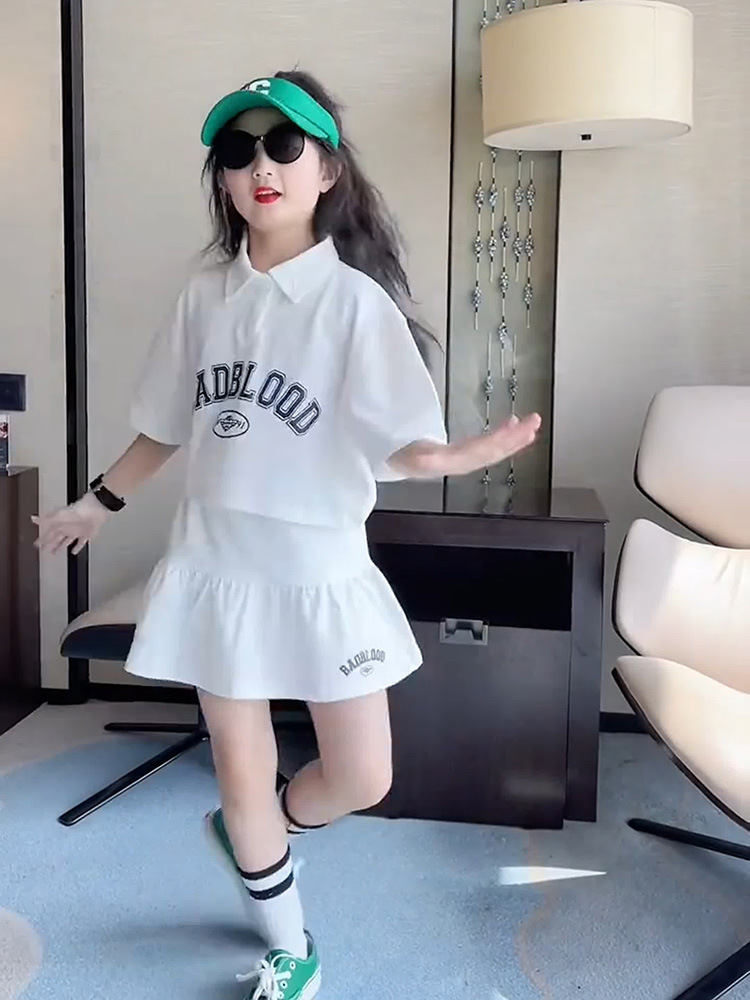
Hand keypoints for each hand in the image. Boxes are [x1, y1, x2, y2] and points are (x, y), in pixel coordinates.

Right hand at [31, 492, 108, 554]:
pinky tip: (74, 552)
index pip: (48, 533)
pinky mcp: (86, 534)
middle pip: (56, 538)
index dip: (42, 539)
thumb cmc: (78, 510)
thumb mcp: (59, 516)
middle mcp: (68, 527)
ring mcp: (77, 531)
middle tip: (43, 550)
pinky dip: (77, 547)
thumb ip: (46, 519)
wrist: (96, 509)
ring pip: (66, 541)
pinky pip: (80, 543)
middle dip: (49, 544)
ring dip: (60, 547)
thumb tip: (33, 519)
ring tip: (54, 552)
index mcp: (60, 523)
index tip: (36, 544)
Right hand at [390, 412, 541, 478]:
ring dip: (512, 439)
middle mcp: (454, 463)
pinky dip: (500, 436)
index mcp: (443, 461)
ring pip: (490, 451)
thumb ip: (417, 457)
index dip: (499, 440)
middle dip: (514, 439)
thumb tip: (430, 460)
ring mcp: (457, 459)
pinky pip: (484, 448)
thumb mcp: (400, 453)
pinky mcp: (457, 454)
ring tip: (530, 424)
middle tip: (535, 422)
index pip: (478, 451)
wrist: (381, 459)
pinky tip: (510, 425)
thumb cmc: (389, 449)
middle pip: (489, 453)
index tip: (518, 426)